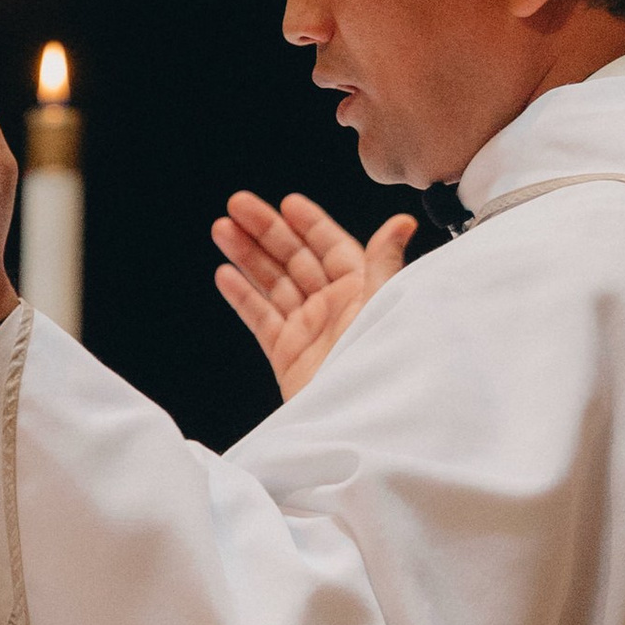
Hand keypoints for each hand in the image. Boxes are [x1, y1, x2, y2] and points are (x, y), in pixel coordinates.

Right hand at [212, 190, 415, 399]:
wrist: (363, 421)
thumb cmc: (382, 362)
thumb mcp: (385, 304)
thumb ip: (384, 263)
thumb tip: (403, 222)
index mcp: (361, 291)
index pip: (331, 247)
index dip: (309, 223)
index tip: (287, 202)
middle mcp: (334, 308)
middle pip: (295, 259)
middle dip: (266, 230)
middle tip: (238, 205)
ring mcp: (309, 331)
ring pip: (272, 283)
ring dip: (247, 255)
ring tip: (222, 229)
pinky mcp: (287, 356)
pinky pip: (261, 319)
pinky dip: (242, 296)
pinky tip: (225, 275)